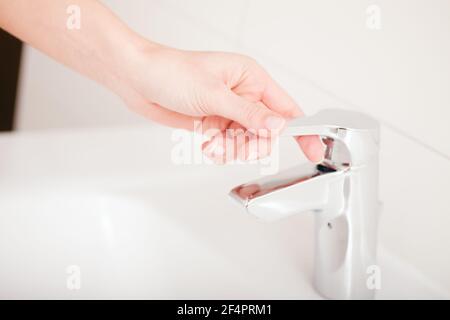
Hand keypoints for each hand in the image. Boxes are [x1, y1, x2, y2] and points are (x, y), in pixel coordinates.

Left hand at [118, 45, 324, 162]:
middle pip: (266, 133)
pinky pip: (228, 147)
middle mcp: (243, 96)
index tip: (314, 151)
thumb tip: (278, 126)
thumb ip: (248, 115)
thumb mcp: (214, 95)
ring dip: (231, 149)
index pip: (287, 108)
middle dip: (252, 144)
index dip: (302, 131)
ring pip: (246, 143)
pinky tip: (207, 144)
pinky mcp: (214, 124)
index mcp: (251, 79)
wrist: (138, 80)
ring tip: (213, 143)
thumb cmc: (171, 72)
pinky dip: (219, 150)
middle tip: (236, 145)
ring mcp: (228, 112)